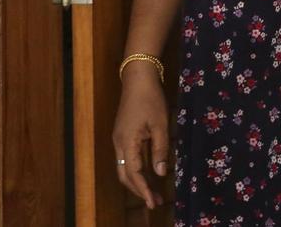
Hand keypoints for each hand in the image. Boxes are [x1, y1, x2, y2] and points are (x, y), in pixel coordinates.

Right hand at [111, 64, 169, 209]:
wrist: (137, 77)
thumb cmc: (150, 99)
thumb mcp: (160, 125)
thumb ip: (160, 150)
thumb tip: (160, 173)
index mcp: (127, 141)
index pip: (134, 173)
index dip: (143, 190)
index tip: (153, 203)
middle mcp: (119, 143)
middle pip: (125, 174)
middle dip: (139, 190)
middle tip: (155, 201)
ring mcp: (119, 138)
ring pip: (125, 167)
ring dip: (138, 181)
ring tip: (154, 192)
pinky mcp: (123, 134)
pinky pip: (127, 158)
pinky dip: (137, 170)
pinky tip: (149, 174)